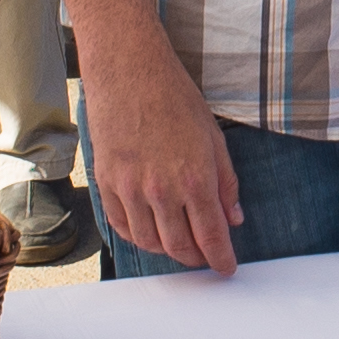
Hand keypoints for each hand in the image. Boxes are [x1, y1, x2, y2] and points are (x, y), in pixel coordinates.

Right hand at [76, 23, 242, 273]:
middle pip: (180, 246)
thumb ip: (225, 182)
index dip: (220, 258)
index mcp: (195, 178)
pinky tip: (150, 231)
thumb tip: (232, 217)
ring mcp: (129, 188)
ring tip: (179, 244)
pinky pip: (122, 225)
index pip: (211, 236)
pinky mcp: (106, 182)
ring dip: (168, 250)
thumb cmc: (174, 97)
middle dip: (196, 258)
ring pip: (149, 242)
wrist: (129, 71)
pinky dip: (138, 236)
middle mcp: (161, 190)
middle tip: (205, 256)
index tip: (226, 267)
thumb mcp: (213, 137)